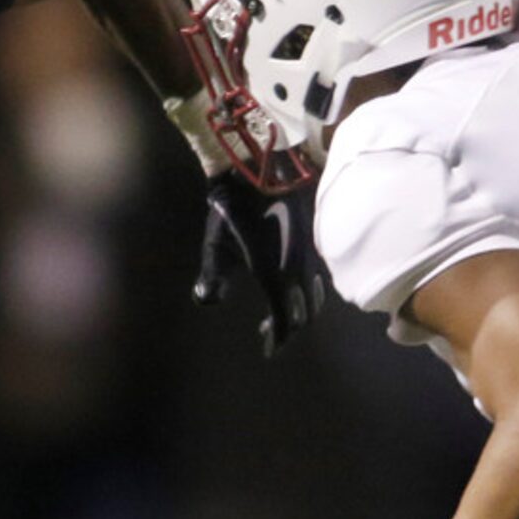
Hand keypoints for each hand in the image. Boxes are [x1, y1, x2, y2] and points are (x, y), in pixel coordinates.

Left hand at [194, 172, 326, 355]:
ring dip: (300, 309)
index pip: (286, 319)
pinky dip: (305, 290)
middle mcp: (296, 269)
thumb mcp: (216, 242)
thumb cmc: (232, 206)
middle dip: (290, 328)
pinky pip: (313, 276)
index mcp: (275, 274)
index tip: (269, 351)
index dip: (279, 339)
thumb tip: (205, 300)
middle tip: (270, 333)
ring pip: (312, 295)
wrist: (261, 168)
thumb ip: (213, 274)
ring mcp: (306, 255)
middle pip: (304, 313)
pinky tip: (287, 283)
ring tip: (282, 312)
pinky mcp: (308, 242)